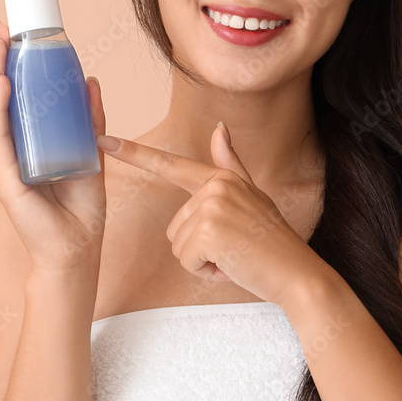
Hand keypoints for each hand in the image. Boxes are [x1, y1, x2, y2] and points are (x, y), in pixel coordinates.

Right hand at [0, 20, 107, 273]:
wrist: (78, 249)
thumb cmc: (81, 206)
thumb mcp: (92, 151)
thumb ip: (90, 118)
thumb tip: (91, 79)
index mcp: (31, 143)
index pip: (20, 97)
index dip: (16, 66)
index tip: (17, 35)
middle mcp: (14, 150)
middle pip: (3, 98)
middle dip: (1, 62)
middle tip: (1, 28)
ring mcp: (7, 163)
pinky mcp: (7, 179)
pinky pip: (1, 138)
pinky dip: (0, 110)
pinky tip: (2, 85)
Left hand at [96, 122, 315, 305]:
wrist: (296, 273)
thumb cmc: (272, 241)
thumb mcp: (252, 196)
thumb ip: (230, 164)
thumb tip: (220, 127)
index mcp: (220, 178)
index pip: (170, 165)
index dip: (135, 154)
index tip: (105, 140)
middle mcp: (215, 186)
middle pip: (175, 227)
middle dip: (199, 248)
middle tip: (233, 248)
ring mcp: (212, 206)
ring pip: (179, 246)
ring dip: (203, 260)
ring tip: (234, 255)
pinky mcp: (209, 231)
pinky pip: (186, 260)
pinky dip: (206, 271)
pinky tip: (231, 265)